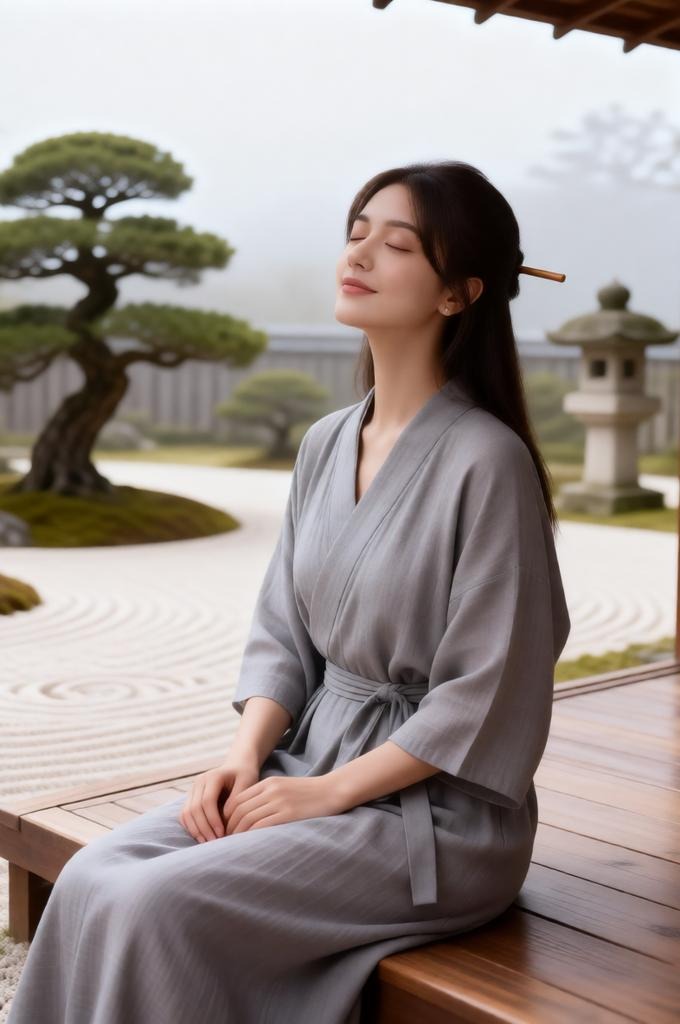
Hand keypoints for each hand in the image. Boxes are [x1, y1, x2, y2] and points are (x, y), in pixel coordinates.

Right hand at [179, 754, 259, 842]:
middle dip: (204, 828)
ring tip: (208, 843)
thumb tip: (224, 820)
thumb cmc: (245, 776)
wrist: (237, 767)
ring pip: (186, 813)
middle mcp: (199, 782)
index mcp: (213, 776)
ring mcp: (193, 790)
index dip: (213, 819)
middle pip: (194, 808)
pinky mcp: (191, 798)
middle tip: (215, 843)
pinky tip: (202, 838)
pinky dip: (190, 827)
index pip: (207, 801)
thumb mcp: (247, 783)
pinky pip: (184, 815)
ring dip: (195, 830)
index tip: (223, 834)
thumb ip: (236, 800)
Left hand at [224, 774, 341, 834]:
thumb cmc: (309, 794)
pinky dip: (250, 836)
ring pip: (247, 819)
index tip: (225, 829)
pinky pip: (261, 826)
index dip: (226, 816)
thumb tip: (249, 815)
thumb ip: (267, 797)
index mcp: (268, 783)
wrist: (332, 790)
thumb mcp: (284, 788)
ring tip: (234, 846)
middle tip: (225, 841)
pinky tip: (248, 845)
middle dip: (229, 827)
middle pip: (239, 810)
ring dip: (237, 834)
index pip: (237, 800)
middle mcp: (271, 790)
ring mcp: (279, 801)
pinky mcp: (288, 813)